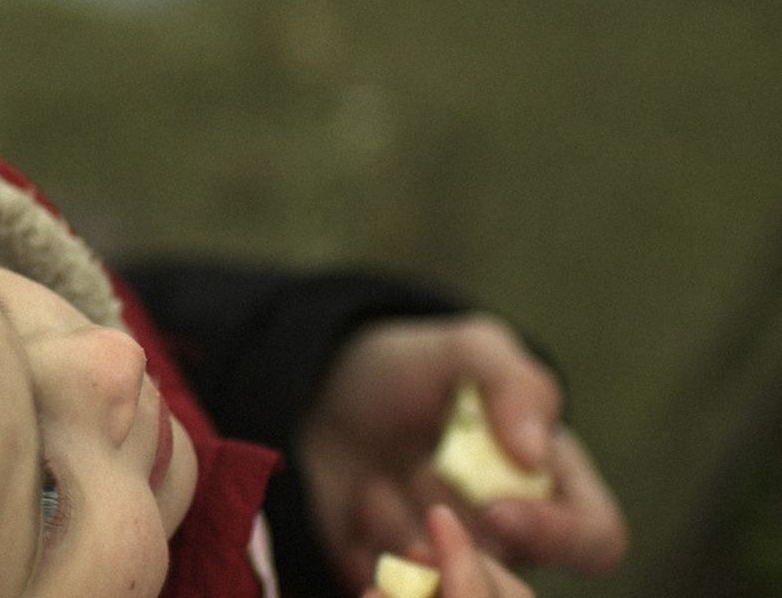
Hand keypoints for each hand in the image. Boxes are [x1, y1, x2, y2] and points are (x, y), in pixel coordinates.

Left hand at [299, 315, 626, 588]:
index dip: (556, 534)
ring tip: (371, 487)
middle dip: (460, 547)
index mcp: (554, 487)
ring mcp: (455, 565)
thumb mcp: (466, 351)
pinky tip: (351, 510)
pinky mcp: (401, 582)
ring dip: (404, 538)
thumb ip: (512, 385)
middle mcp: (512, 540)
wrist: (329, 393)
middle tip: (412, 493)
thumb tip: (535, 450)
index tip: (495, 507)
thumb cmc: (415, 371)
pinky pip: (395, 596)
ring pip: (450, 590)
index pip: (594, 539)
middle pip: (517, 581)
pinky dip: (365, 560)